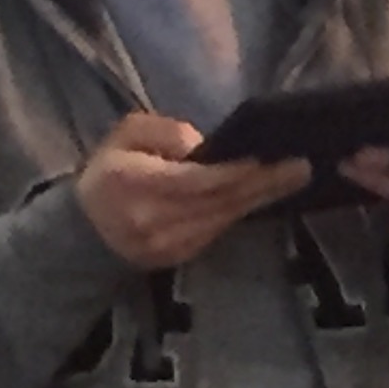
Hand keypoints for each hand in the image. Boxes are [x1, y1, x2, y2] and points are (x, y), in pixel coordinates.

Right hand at [76, 112, 308, 269]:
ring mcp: (173, 244)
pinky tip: (265, 193)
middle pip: (220, 201)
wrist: (87, 230)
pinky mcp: (184, 255)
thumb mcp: (125, 135)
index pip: (195, 181)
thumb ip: (163, 132)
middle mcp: (158, 219)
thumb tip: (203, 146)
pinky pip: (220, 228)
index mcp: (138, 184)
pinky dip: (244, 210)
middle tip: (301, 166)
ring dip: (261, 197)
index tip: (266, 158)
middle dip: (264, 183)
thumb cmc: (109, 172)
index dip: (233, 171)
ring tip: (294, 176)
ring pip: (226, 217)